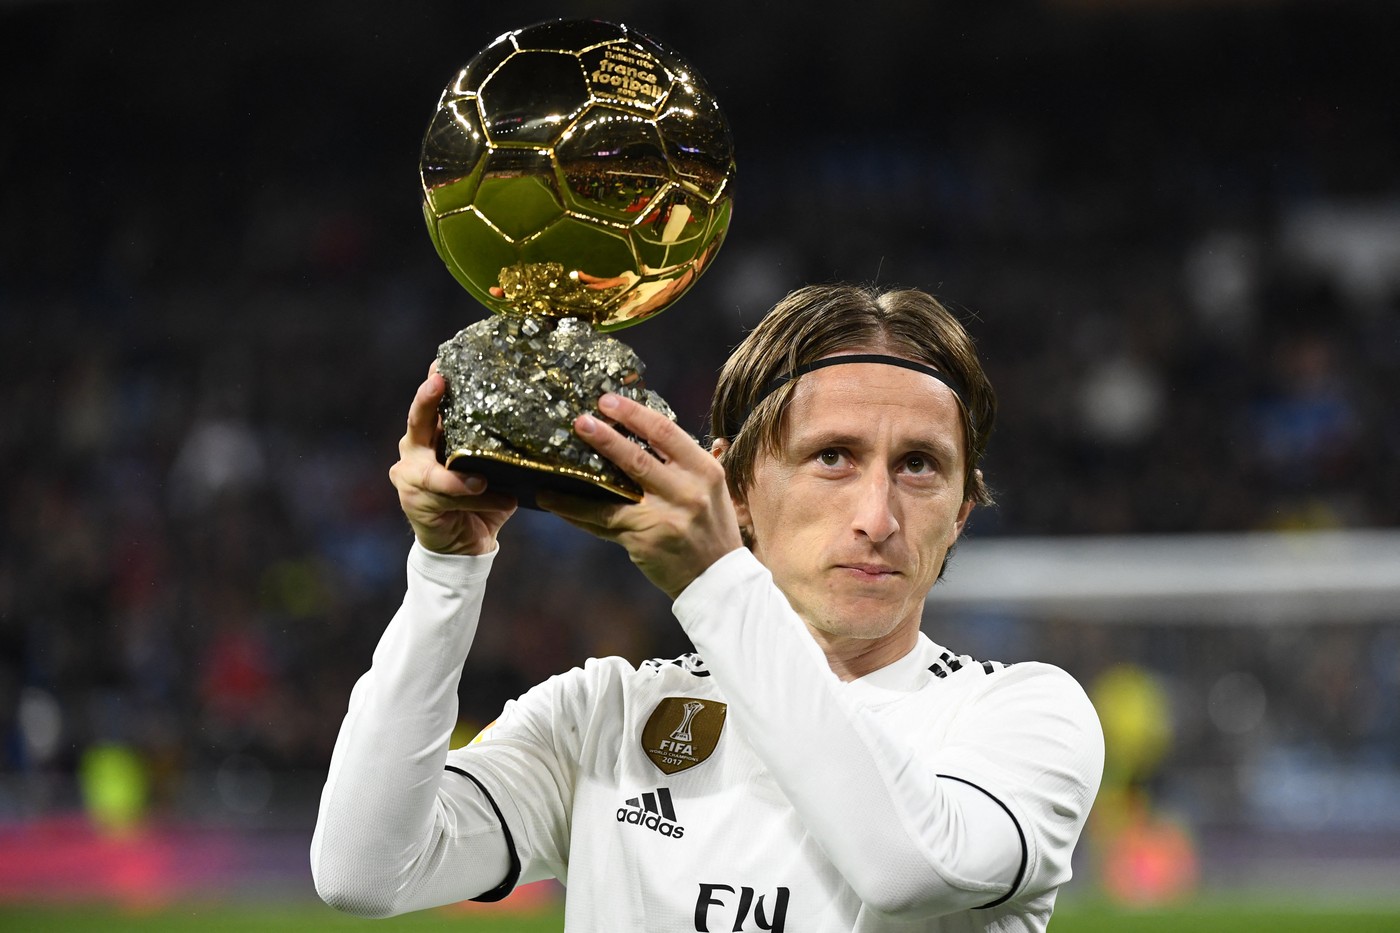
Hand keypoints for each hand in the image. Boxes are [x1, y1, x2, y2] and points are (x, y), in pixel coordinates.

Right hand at [388, 366, 516, 554]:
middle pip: (417, 420)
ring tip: (485, 482)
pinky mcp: (413, 500)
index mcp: (433, 435)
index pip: (433, 403)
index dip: (436, 380)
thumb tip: (535, 415)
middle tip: (439, 382)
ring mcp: (409, 474)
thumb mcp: (494, 467)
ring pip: (435, 468)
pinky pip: (444, 494)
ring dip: (464, 478)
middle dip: (427, 400)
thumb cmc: (483, 500)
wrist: (464, 545)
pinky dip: (471, 497)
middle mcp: (414, 449)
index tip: (444, 360)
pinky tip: (495, 497)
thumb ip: (498, 445)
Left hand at [538, 393, 742, 598]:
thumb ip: (682, 460)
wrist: (716, 578)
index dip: (634, 413)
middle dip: (606, 438)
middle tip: (581, 421)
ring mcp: (664, 518)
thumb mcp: (709, 487)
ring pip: (614, 492)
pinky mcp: (643, 541)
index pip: (666, 432)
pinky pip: (602, 521)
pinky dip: (576, 511)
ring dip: (582, 475)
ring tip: (554, 463)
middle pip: (638, 458)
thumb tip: (639, 426)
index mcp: (705, 470)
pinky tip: (554, 500)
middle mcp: (686, 492)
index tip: (607, 400)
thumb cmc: (710, 525)